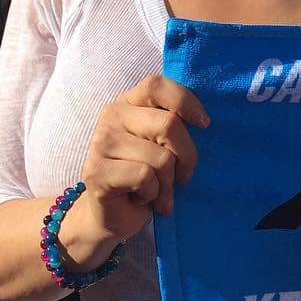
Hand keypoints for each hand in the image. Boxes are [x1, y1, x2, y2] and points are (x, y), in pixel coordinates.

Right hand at [79, 75, 208, 240]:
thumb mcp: (165, 144)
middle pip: (168, 124)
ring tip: (159, 191)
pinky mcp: (96, 171)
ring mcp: (100, 143)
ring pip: (161, 157)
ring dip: (169, 183)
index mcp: (129, 102)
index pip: (157, 85)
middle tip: (184, 175)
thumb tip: (203, 120)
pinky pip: (144, 177)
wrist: (117, 215)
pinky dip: (153, 194)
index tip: (204, 124)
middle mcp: (112, 116)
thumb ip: (176, 125)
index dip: (186, 101)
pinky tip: (142, 198)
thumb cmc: (149, 175)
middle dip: (187, 156)